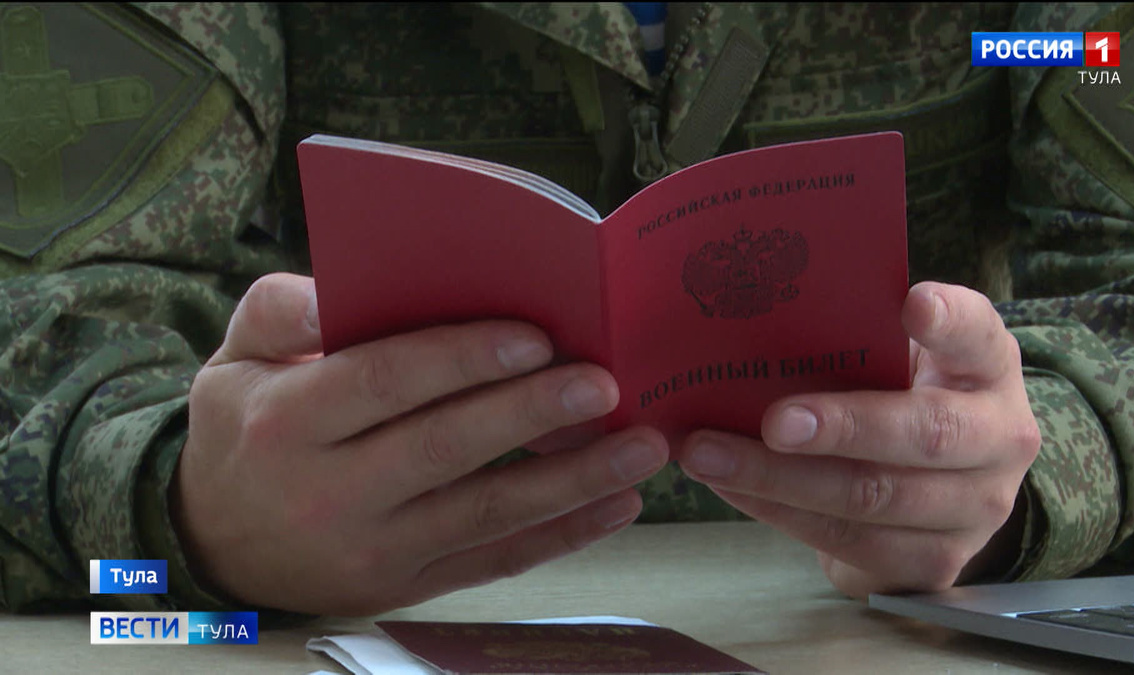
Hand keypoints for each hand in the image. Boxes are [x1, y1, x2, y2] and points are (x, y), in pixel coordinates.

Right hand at [175, 273, 667, 614]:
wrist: (215, 544)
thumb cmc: (243, 430)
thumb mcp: (233, 359)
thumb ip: (282, 311)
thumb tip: (338, 290)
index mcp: (287, 423)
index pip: (383, 383)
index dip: (460, 359)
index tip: (533, 338)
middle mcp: (329, 494)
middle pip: (445, 449)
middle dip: (533, 416)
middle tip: (606, 386)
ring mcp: (373, 551)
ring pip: (485, 514)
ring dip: (572, 481)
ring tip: (643, 448)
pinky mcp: (407, 586)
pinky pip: (494, 562)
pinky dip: (562, 535)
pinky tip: (617, 505)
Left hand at [677, 281, 1040, 598]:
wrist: (941, 486)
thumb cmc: (900, 396)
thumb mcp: (900, 357)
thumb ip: (856, 336)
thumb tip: (752, 319)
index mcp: (988, 367)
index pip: (978, 333)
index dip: (949, 320)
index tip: (911, 306)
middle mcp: (1000, 438)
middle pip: (925, 433)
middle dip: (843, 427)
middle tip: (773, 421)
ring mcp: (975, 510)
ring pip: (873, 497)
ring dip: (779, 478)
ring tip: (709, 454)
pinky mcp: (933, 563)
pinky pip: (847, 540)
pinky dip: (778, 511)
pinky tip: (730, 486)